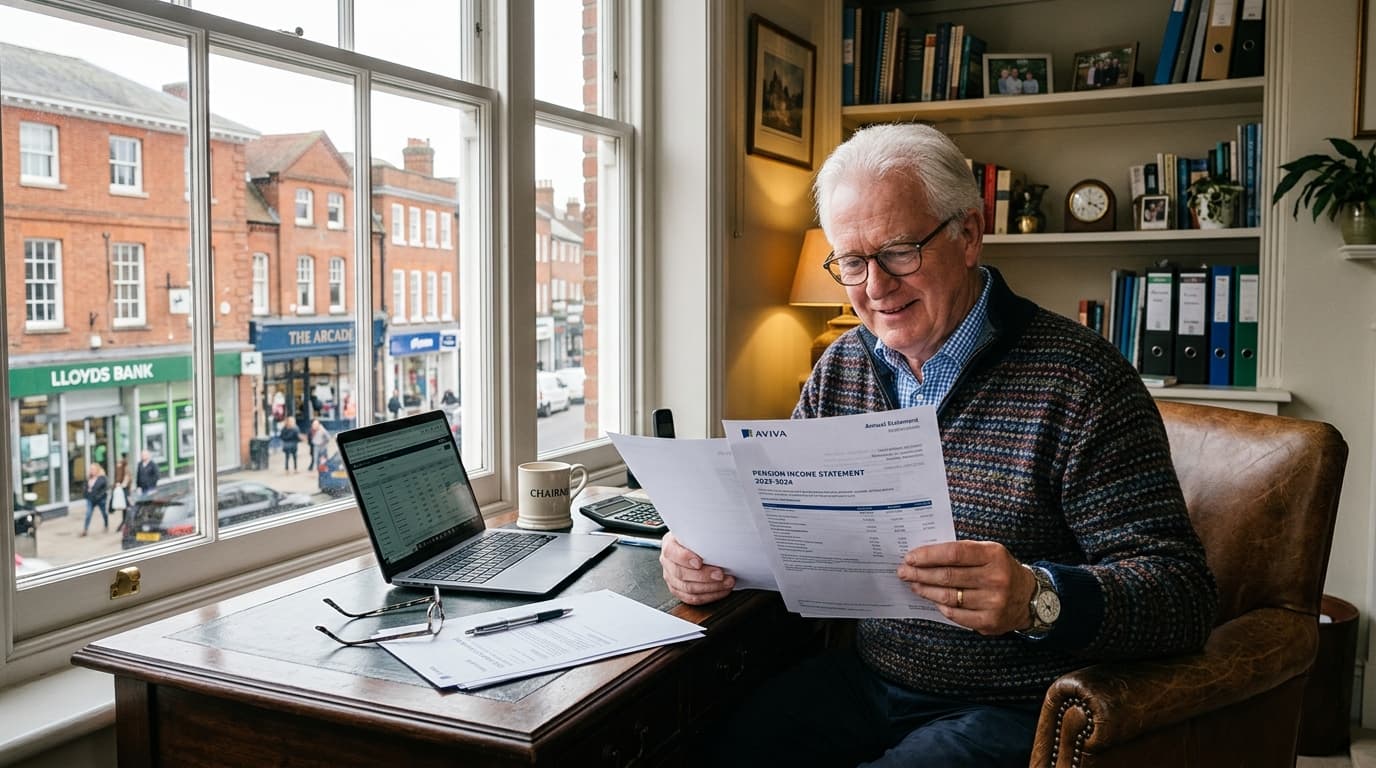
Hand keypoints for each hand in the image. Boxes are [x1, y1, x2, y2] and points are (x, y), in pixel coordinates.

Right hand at [659, 532, 734, 604]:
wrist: (692, 546)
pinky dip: (709, 596)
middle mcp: (668, 562)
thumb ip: (700, 534)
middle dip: (704, 576)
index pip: (671, 552)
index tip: (700, 562)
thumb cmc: (695, 538)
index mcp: (669, 545)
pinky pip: (692, 599)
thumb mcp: (695, 531)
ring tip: (727, 582)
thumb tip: (718, 536)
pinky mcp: (678, 590)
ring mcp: (671, 578)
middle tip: (721, 574)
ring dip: (711, 588)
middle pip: (681, 573)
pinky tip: (721, 590)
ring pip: (688, 589)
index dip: (685, 558)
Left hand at [897, 540, 1035, 634]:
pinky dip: (940, 606)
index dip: (928, 555)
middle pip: (948, 576)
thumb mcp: (989, 552)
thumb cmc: (1000, 570)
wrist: (1028, 597)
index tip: (910, 557)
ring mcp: (994, 602)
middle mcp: (996, 578)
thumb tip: (924, 555)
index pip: (954, 553)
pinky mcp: (989, 621)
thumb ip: (962, 552)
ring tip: (913, 584)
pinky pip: (956, 614)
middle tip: (903, 572)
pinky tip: (932, 599)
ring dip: (926, 590)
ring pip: (949, 596)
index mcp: (994, 555)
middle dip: (920, 573)